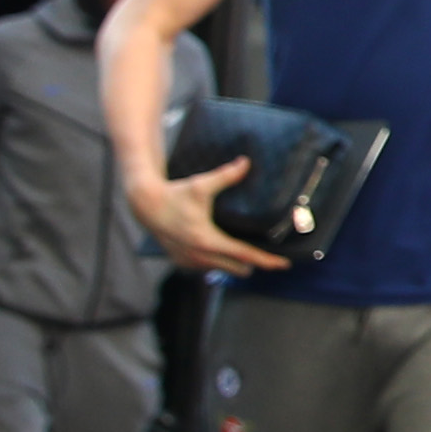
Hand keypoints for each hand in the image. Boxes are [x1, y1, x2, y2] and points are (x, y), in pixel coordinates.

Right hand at [130, 161, 288, 277]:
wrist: (146, 205)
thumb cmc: (175, 194)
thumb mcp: (201, 185)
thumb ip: (225, 176)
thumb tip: (246, 162)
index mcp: (207, 241)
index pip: (244, 255)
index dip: (266, 260)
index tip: (284, 265)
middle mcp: (199, 256)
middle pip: (239, 268)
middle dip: (254, 263)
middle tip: (270, 253)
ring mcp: (190, 262)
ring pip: (223, 269)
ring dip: (236, 263)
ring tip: (251, 253)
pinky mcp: (182, 262)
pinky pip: (209, 268)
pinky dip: (220, 262)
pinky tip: (227, 252)